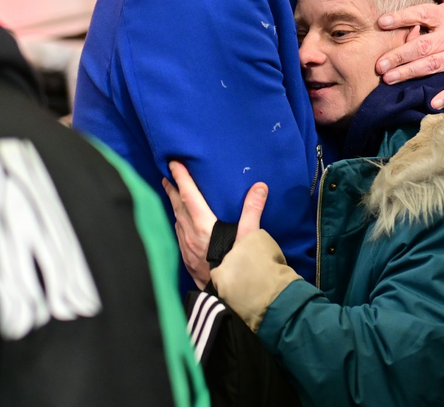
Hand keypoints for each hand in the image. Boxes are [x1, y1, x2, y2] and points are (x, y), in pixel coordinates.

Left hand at [162, 161, 267, 289]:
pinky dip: (177, 223)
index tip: (174, 164)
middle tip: (167, 175)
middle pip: (177, 207)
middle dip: (172, 190)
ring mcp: (186, 248)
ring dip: (173, 206)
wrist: (233, 296)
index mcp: (204, 226)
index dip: (182, 178)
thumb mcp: (251, 236)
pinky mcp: (187, 260)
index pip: (189, 196)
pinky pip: (178, 235)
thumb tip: (259, 186)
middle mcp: (190, 235)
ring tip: (172, 196)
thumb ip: (253, 210)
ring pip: (175, 221)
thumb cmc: (242, 265)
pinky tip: (180, 224)